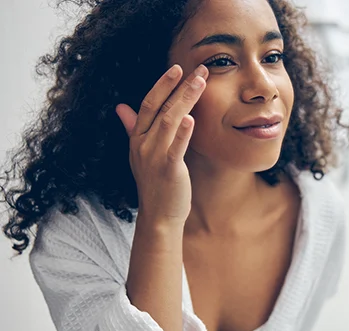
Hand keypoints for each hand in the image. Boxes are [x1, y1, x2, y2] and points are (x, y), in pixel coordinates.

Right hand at [115, 64, 208, 224]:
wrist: (159, 216)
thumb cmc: (156, 184)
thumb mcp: (141, 154)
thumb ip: (132, 128)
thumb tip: (120, 107)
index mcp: (137, 138)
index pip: (148, 104)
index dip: (162, 85)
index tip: (178, 68)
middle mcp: (143, 144)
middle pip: (160, 107)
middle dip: (178, 86)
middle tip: (198, 69)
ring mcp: (154, 157)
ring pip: (169, 121)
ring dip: (185, 99)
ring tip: (200, 83)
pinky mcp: (168, 170)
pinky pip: (175, 147)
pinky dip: (182, 132)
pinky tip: (191, 118)